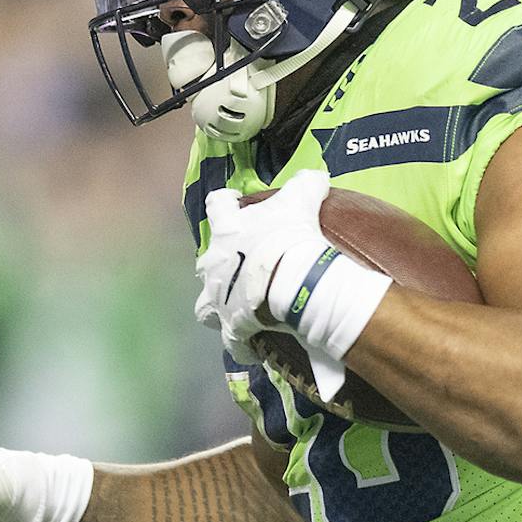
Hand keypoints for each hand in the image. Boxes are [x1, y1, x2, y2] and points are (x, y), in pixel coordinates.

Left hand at [195, 169, 331, 362]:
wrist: (294, 281)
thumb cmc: (292, 237)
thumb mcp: (302, 199)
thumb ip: (306, 183)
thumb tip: (317, 176)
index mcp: (227, 228)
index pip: (216, 205)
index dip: (225, 203)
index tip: (235, 203)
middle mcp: (214, 262)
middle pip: (206, 260)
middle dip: (220, 263)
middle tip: (243, 265)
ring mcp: (218, 297)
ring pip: (205, 305)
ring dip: (218, 305)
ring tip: (236, 308)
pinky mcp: (230, 327)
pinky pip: (232, 341)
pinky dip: (240, 343)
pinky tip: (251, 346)